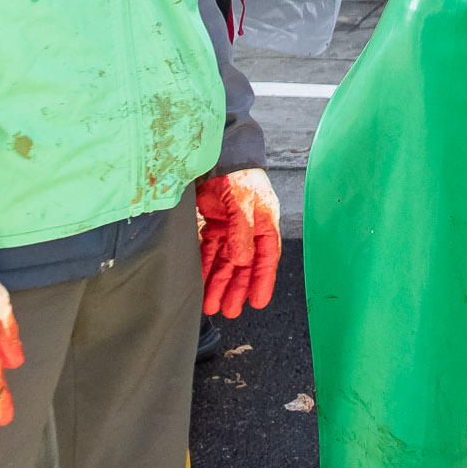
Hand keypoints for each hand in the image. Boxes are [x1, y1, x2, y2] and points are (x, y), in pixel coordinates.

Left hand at [197, 169, 282, 318]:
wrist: (218, 156)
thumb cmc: (239, 176)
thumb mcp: (244, 203)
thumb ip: (242, 232)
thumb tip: (243, 261)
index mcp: (265, 224)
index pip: (266, 258)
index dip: (262, 281)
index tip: (257, 303)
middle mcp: (250, 230)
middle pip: (244, 265)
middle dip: (236, 288)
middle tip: (229, 311)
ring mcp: (231, 228)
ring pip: (225, 262)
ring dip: (219, 282)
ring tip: (211, 305)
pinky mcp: (214, 224)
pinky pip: (209, 251)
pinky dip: (205, 266)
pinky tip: (200, 281)